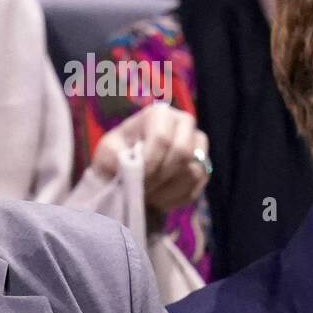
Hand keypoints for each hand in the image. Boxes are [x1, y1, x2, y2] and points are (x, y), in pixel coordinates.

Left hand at [91, 103, 210, 213]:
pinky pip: (197, 187)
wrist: (127, 172)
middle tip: (142, 189)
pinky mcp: (204, 165)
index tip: (135, 179)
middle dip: (159, 177)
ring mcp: (198, 144)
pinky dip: (175, 198)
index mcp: (159, 114)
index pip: (162, 138)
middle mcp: (184, 123)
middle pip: (182, 153)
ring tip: (146, 195)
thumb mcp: (107, 153)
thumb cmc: (116, 156)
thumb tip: (133, 167)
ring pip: (192, 172)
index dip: (149, 163)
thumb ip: (115, 157)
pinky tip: (157, 199)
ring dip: (166, 191)